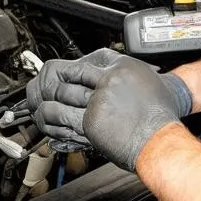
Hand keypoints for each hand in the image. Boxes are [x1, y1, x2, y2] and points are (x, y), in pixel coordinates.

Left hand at [27, 50, 191, 155]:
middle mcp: (107, 82)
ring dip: (45, 102)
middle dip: (48, 83)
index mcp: (119, 67)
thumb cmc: (158, 111)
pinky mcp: (93, 124)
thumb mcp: (141, 78)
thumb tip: (91, 70)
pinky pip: (62, 120)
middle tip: (38, 88)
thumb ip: (116, 71)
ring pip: (59, 96)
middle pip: (66, 75)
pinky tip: (46, 122)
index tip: (54, 75)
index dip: (63, 71)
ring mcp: (99, 103)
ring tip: (39, 107)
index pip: (82, 62)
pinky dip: (50, 121)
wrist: (162, 138)